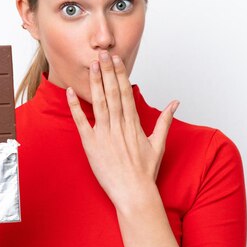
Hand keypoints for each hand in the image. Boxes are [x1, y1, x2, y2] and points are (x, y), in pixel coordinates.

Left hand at [66, 50, 178, 207]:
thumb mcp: (159, 144)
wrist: (134, 193)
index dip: (120, 74)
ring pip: (99, 102)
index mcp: (134, 124)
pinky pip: (81, 122)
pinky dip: (76, 106)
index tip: (117, 59)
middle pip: (113, 92)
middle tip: (102, 53)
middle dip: (107, 71)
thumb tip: (175, 103)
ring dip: (95, 82)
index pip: (126, 93)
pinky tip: (70, 92)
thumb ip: (165, 120)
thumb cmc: (146, 172)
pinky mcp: (91, 144)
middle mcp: (119, 126)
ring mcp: (104, 134)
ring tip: (91, 65)